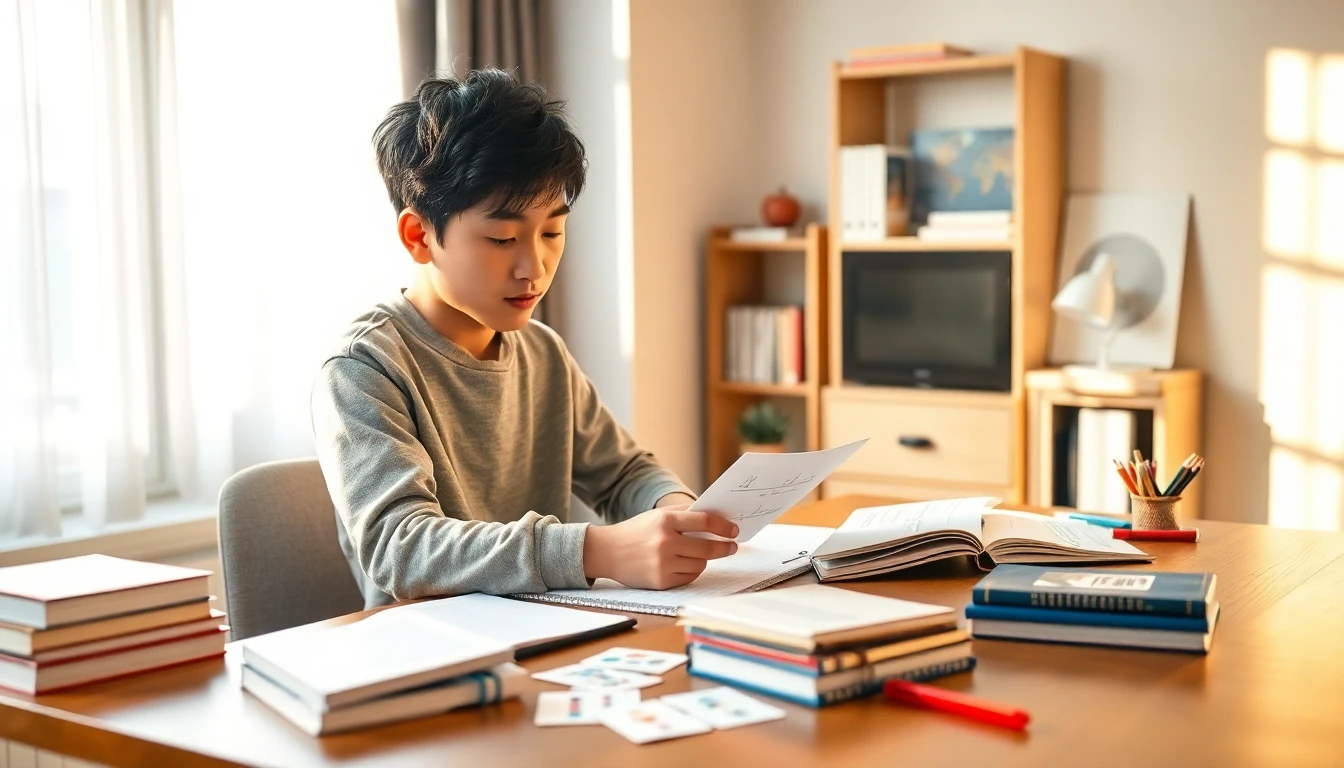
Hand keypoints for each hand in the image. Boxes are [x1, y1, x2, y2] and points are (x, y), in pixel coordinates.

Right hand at [583, 507, 738, 589]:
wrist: (608, 552)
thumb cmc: (637, 531)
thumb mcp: (658, 516)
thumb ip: (685, 515)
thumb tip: (718, 519)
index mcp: (665, 521)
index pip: (704, 521)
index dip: (723, 526)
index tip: (734, 530)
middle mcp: (664, 543)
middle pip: (707, 547)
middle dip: (724, 547)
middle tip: (732, 546)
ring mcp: (663, 565)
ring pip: (700, 564)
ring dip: (705, 559)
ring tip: (700, 554)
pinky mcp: (661, 582)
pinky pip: (689, 577)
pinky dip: (692, 571)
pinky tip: (686, 564)